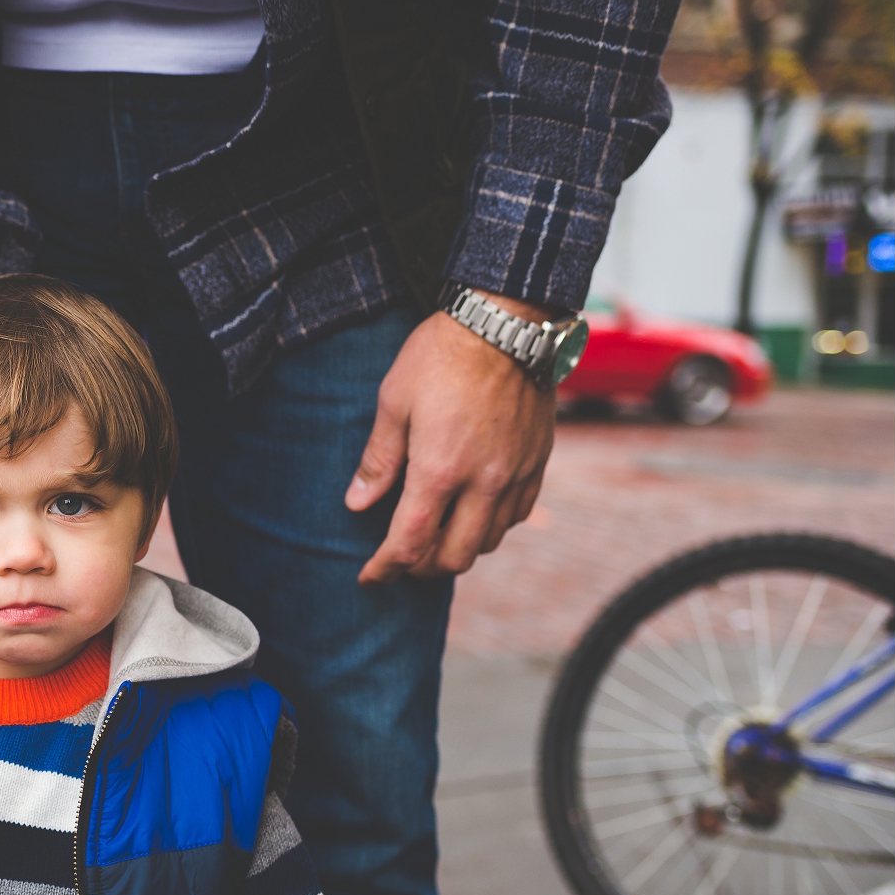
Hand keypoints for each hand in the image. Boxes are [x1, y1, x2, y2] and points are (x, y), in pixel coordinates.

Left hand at [347, 304, 556, 584]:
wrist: (507, 318)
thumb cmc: (443, 353)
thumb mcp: (394, 400)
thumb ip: (378, 459)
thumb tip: (357, 504)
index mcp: (440, 470)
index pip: (408, 545)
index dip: (384, 569)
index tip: (370, 576)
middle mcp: (483, 482)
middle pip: (453, 559)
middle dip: (422, 567)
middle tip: (404, 556)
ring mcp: (515, 474)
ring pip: (487, 543)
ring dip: (458, 548)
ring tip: (438, 534)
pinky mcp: (537, 462)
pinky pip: (517, 516)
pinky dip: (492, 526)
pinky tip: (475, 511)